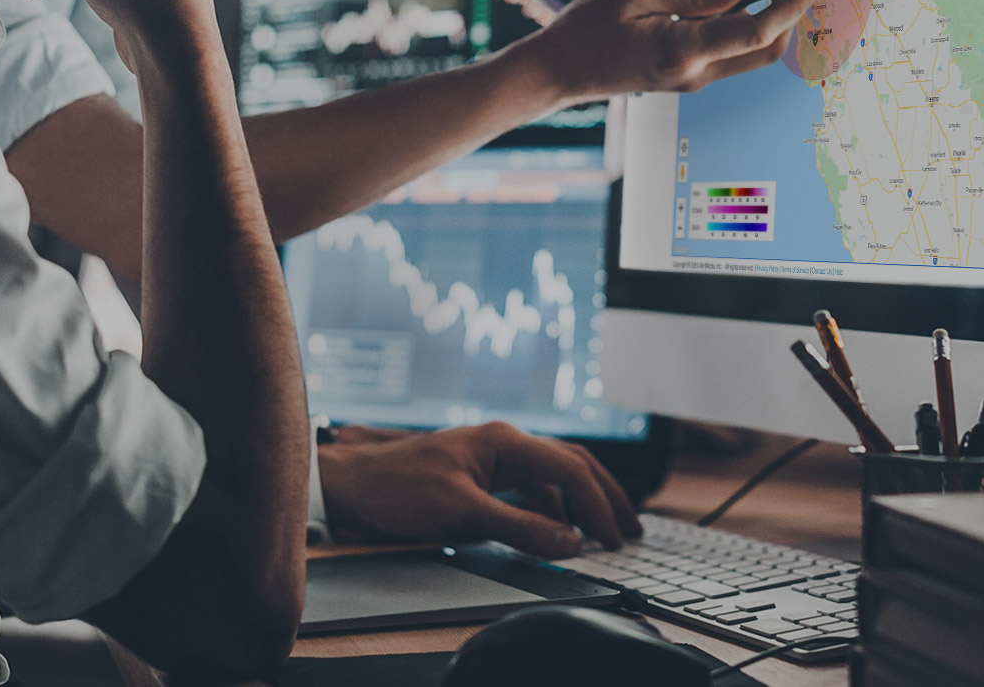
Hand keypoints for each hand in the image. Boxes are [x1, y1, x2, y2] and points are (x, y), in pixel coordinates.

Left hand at [316, 421, 643, 556]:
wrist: (352, 485)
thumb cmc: (398, 489)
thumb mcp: (462, 514)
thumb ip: (520, 528)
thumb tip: (571, 542)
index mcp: (505, 440)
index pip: (571, 469)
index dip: (598, 505)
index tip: (613, 538)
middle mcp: (505, 442)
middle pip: (573, 464)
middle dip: (605, 496)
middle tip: (631, 530)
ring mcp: (494, 457)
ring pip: (555, 475)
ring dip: (582, 503)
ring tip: (604, 531)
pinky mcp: (483, 474)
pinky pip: (532, 487)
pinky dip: (554, 508)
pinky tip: (559, 530)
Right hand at [510, 0, 822, 105]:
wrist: (558, 71)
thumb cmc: (586, 29)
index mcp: (684, 50)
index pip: (758, 29)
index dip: (792, 4)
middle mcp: (696, 72)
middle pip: (765, 47)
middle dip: (782, 10)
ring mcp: (692, 78)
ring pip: (742, 45)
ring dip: (735, 9)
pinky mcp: (686, 75)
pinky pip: (720, 46)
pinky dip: (716, 19)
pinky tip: (677, 1)